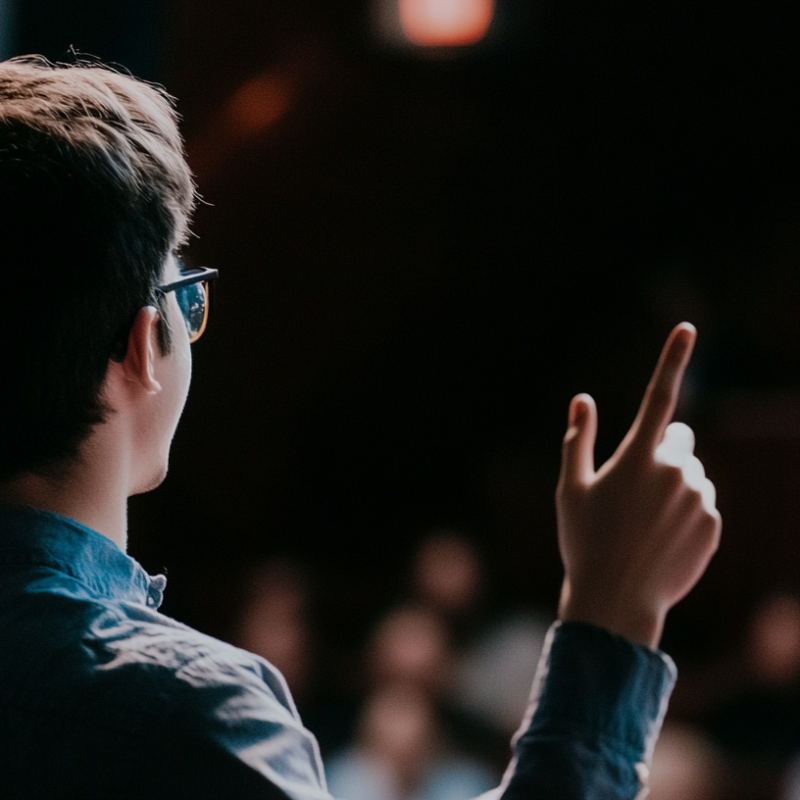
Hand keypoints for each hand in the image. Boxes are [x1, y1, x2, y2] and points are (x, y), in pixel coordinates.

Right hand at [556, 322, 720, 648]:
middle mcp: (675, 471)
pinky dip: (686, 514)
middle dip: (662, 451)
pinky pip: (703, 504)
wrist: (617, 601)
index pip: (659, 395)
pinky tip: (661, 541)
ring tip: (644, 523)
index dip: (672, 358)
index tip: (687, 327)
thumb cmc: (584, 541)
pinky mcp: (714, 525)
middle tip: (634, 486)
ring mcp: (699, 499)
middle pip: (679, 439)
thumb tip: (582, 400)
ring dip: (673, 486)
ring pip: (692, 474)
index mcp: (638, 457)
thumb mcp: (569, 488)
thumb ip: (577, 439)